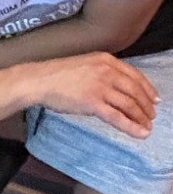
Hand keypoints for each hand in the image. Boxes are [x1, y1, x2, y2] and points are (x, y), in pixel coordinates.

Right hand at [32, 52, 157, 137]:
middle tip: (151, 116)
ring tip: (146, 127)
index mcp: (106, 60)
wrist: (38, 81)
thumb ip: (102, 71)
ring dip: (141, 118)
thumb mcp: (84, 65)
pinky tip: (140, 133)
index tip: (155, 100)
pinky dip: (131, 127)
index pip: (135, 76)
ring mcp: (100, 87)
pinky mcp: (92, 102)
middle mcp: (107, 71)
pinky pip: (117, 117)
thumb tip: (117, 87)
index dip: (148, 90)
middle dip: (147, 106)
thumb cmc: (56, 75)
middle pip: (135, 91)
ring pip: (129, 105)